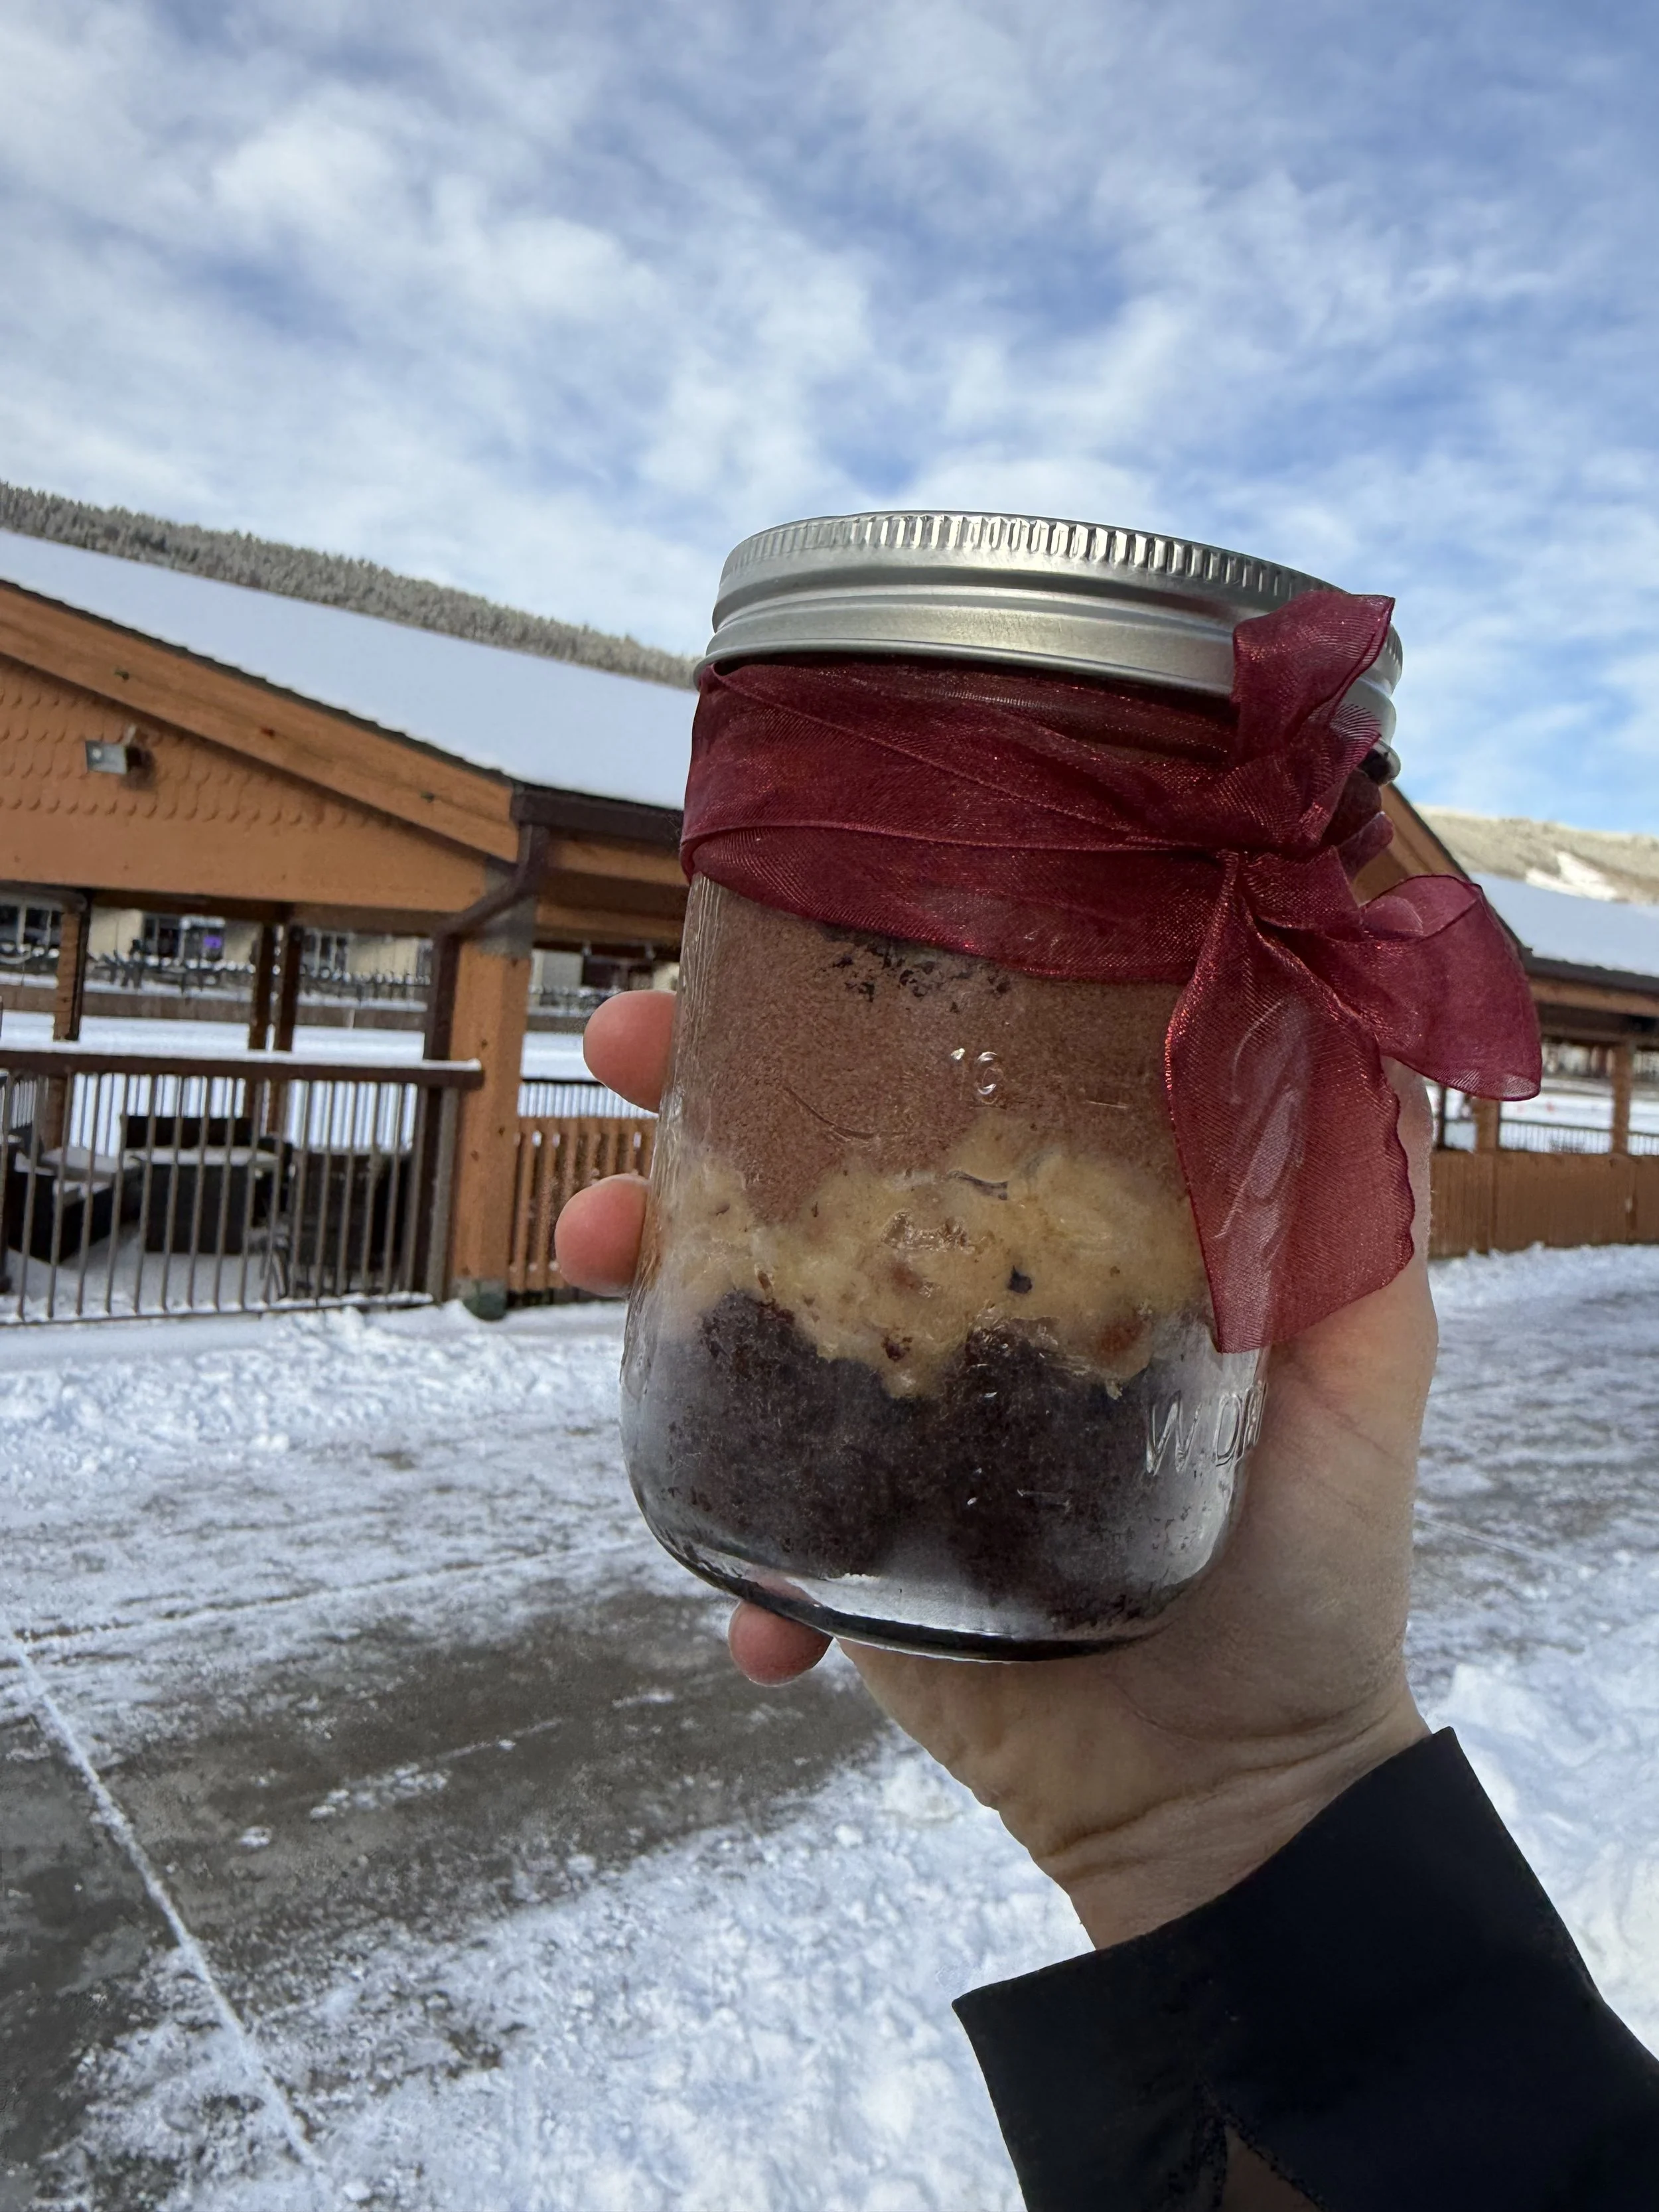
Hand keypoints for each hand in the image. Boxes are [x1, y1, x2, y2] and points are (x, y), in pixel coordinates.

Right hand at [557, 990, 1431, 1946]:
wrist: (1235, 1786)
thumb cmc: (1313, 1566)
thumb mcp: (1358, 1361)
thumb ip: (1354, 1212)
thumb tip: (1353, 1023)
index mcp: (1054, 1252)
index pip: (940, 1099)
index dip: (853, 1018)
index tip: (781, 954)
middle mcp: (953, 1319)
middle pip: (800, 1183)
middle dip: (694, 1104)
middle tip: (622, 1058)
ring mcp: (881, 1431)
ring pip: (729, 1324)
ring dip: (643, 1278)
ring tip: (596, 1254)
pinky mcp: (837, 1549)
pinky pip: (744, 1526)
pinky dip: (735, 1564)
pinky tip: (768, 1621)